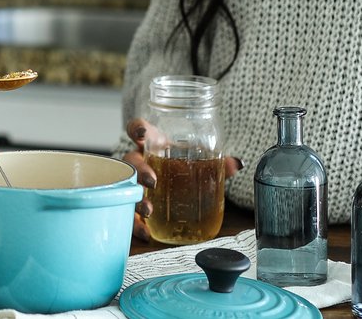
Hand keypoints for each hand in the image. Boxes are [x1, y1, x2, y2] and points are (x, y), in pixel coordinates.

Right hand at [120, 117, 241, 242]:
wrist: (170, 188)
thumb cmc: (178, 167)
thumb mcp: (195, 162)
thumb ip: (215, 164)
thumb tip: (237, 164)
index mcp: (153, 145)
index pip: (139, 130)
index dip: (137, 129)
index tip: (143, 135)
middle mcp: (140, 162)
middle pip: (131, 161)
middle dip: (139, 170)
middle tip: (152, 181)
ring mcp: (133, 184)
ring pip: (125, 188)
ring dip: (135, 199)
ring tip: (149, 210)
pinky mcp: (133, 205)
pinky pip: (129, 214)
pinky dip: (136, 225)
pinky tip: (147, 233)